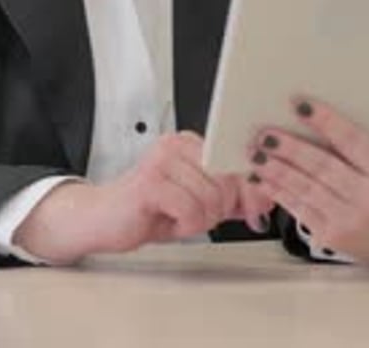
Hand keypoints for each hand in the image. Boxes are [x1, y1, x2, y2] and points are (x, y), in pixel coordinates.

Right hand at [15, 131, 238, 263]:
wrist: (101, 219)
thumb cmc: (148, 210)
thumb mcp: (198, 202)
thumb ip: (231, 199)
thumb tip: (267, 198)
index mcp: (189, 142)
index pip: (235, 162)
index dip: (249, 191)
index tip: (253, 210)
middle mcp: (176, 144)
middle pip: (227, 181)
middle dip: (220, 209)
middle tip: (196, 217)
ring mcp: (162, 160)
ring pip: (211, 197)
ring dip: (200, 220)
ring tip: (179, 219)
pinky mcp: (150, 182)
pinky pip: (191, 210)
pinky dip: (186, 225)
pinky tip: (169, 222)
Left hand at [246, 97, 368, 264]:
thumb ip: (346, 148)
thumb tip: (300, 116)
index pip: (352, 140)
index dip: (325, 120)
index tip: (298, 104)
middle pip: (324, 166)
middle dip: (290, 148)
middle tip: (265, 134)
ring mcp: (348, 220)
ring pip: (306, 189)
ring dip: (276, 169)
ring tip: (255, 153)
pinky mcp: (328, 235)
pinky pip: (297, 208)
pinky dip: (275, 191)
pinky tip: (259, 178)